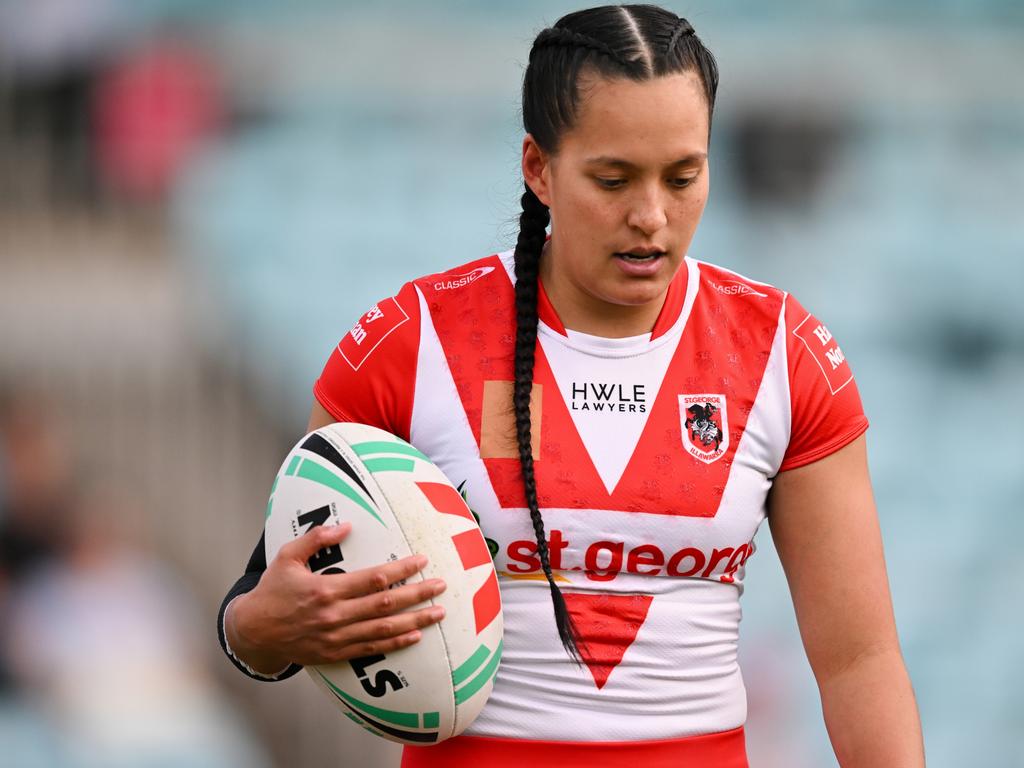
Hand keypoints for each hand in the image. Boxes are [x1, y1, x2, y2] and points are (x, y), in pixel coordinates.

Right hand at [227, 522, 445, 671]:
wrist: (253, 632)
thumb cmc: (272, 591)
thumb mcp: (287, 557)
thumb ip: (316, 539)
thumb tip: (345, 525)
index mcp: (325, 589)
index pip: (373, 578)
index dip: (400, 570)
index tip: (421, 561)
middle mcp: (334, 615)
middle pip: (385, 604)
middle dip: (417, 594)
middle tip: (441, 586)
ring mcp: (336, 637)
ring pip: (384, 629)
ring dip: (415, 620)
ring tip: (439, 612)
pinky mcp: (335, 653)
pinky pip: (371, 649)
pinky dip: (395, 643)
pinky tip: (415, 636)